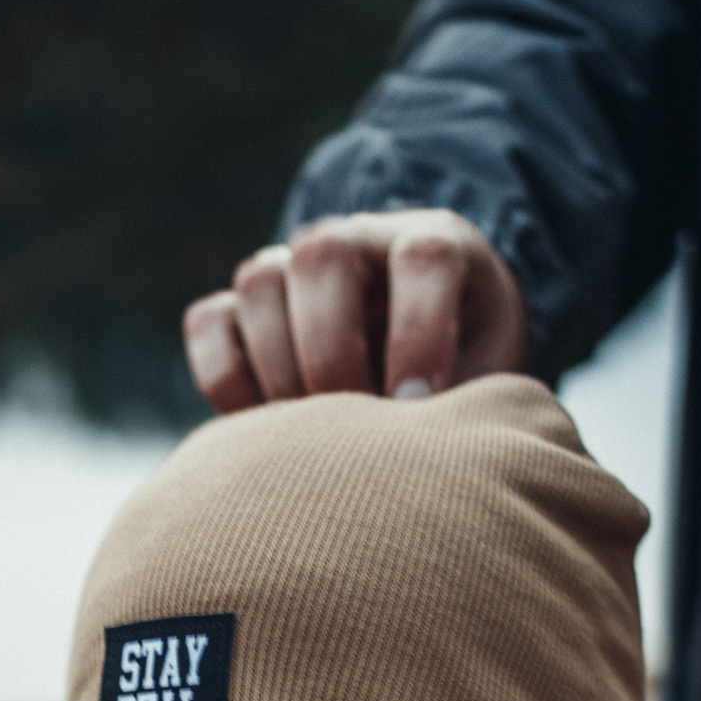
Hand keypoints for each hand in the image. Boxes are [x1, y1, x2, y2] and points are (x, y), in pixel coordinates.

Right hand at [182, 209, 529, 412]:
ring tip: (310, 439)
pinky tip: (263, 430)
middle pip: (321, 256)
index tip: (414, 409)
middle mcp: (356, 241)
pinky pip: (208, 322)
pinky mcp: (241, 307)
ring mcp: (290, 267)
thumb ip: (471, 404)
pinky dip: (225, 378)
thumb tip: (432, 459)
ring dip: (279, 369)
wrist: (422, 368)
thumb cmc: (467, 378)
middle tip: (350, 426)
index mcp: (436, 245)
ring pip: (259, 283)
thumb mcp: (492, 383)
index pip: (423, 257)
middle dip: (332, 352)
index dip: (418, 333)